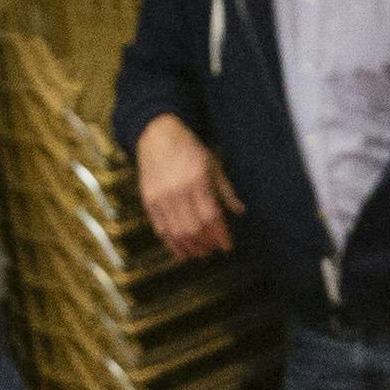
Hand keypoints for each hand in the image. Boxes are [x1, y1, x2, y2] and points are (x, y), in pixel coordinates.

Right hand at [135, 115, 239, 261]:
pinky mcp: (149, 201)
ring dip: (190, 248)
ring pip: (176, 233)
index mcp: (197, 180)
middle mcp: (178, 191)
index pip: (211, 217)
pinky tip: (181, 251)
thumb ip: (226, 191)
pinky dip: (171, 244)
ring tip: (199, 253)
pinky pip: (160, 229)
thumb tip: (240, 211)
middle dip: (206, 244)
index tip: (227, 246)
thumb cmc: (189, 150)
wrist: (158, 136)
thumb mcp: (213, 165)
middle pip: (193, 229)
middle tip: (213, 249)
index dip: (220, 235)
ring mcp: (161, 197)